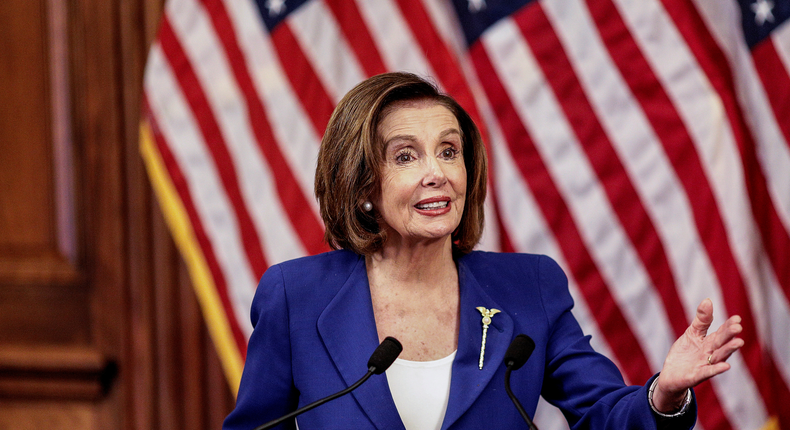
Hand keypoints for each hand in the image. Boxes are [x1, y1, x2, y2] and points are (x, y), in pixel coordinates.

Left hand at [652, 298, 743, 412]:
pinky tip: (725, 366)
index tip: (737, 318)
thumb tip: (708, 300)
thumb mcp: (692, 333)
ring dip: (728, 350)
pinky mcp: (697, 375)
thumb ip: (701, 319)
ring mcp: (705, 365)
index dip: (728, 326)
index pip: (721, 332)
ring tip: (738, 342)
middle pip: (721, 343)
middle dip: (729, 336)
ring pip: (719, 357)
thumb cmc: (685, 353)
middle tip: (738, 328)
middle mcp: (711, 353)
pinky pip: (708, 372)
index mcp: (710, 342)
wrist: (671, 374)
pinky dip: (716, 369)